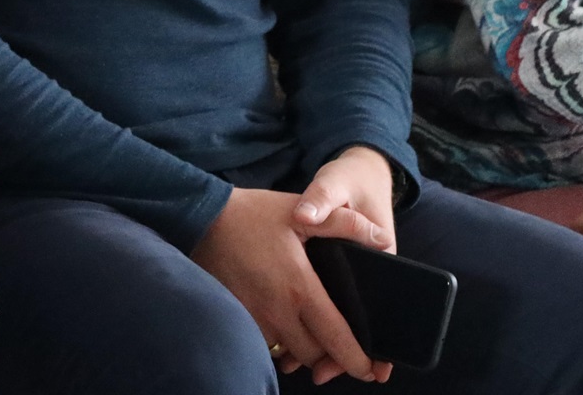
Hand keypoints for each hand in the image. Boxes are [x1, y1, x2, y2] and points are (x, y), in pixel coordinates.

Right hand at [191, 148, 396, 385]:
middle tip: (340, 345)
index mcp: (299, 288)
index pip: (335, 338)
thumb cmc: (253, 215)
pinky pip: (266, 343)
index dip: (356, 359)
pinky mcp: (238, 319)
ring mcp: (254, 319)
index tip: (371, 370)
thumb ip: (345, 224)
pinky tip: (283, 322)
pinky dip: (279, 340)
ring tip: (312, 333)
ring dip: (303, 349)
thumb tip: (382, 239)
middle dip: (330, 355)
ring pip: (289, 353)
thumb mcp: (301, 213)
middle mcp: (277, 311)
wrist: (200, 219)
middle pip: (313, 355)